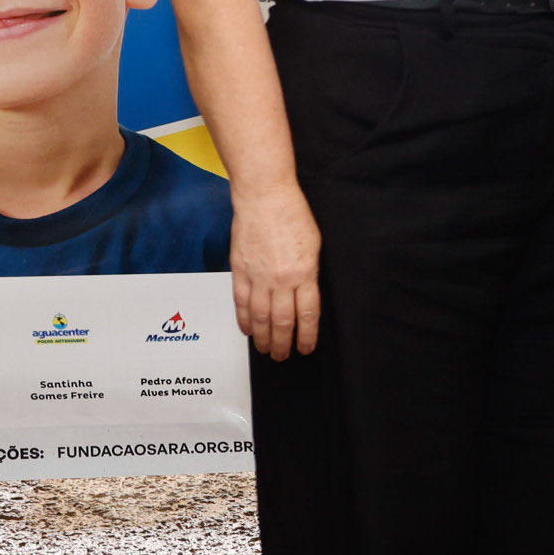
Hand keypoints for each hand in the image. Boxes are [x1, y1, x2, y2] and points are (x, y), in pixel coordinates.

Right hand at [230, 184, 323, 359]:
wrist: (264, 197)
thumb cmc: (292, 216)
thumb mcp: (313, 246)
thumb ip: (309, 274)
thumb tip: (305, 296)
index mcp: (305, 274)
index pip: (307, 314)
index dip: (307, 335)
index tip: (306, 348)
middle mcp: (281, 280)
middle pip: (283, 321)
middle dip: (283, 343)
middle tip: (282, 357)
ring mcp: (258, 276)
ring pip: (260, 317)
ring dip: (263, 337)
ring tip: (266, 350)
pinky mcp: (240, 270)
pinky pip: (240, 301)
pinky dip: (244, 319)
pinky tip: (247, 330)